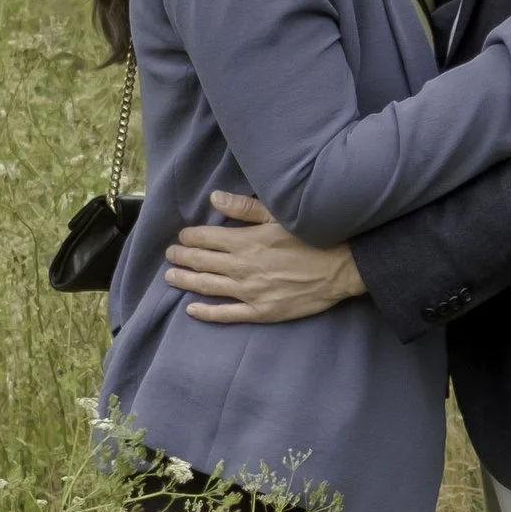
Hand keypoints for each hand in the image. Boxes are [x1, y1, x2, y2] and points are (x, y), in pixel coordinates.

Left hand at [164, 192, 365, 322]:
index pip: (206, 238)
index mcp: (245, 241)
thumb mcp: (279, 215)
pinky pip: (226, 314)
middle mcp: (242, 267)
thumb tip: (214, 197)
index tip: (181, 236)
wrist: (340, 268)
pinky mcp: (260, 311)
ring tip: (170, 277)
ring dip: (185, 281)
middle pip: (201, 262)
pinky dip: (206, 312)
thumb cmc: (311, 238)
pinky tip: (191, 309)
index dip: (189, 237)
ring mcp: (249, 292)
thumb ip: (244, 208)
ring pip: (207, 287)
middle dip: (181, 257)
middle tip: (170, 255)